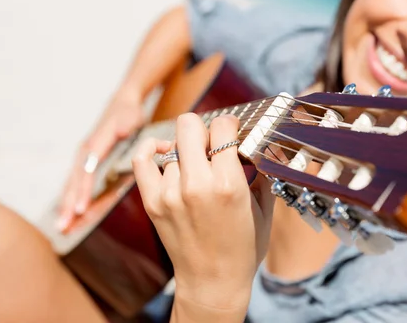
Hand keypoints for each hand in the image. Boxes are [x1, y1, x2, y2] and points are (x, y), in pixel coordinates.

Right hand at [57, 90, 144, 231]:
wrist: (124, 104)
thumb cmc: (127, 114)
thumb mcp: (127, 119)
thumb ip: (122, 127)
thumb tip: (116, 136)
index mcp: (93, 147)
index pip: (86, 174)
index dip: (82, 192)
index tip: (79, 210)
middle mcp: (84, 154)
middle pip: (74, 183)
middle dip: (67, 205)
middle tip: (62, 226)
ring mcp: (84, 159)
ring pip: (73, 186)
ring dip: (67, 206)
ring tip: (62, 227)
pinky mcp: (88, 163)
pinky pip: (79, 184)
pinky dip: (74, 199)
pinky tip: (73, 214)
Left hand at [132, 113, 274, 311]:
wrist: (213, 282)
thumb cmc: (243, 248)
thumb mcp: (264, 208)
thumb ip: (259, 172)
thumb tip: (250, 144)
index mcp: (228, 184)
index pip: (222, 127)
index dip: (230, 124)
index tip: (232, 131)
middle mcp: (196, 185)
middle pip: (189, 125)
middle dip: (204, 129)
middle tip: (212, 145)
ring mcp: (170, 193)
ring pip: (173, 147)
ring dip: (187, 153)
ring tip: (197, 170)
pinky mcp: (153, 202)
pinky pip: (142, 160)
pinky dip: (151, 149)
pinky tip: (164, 150)